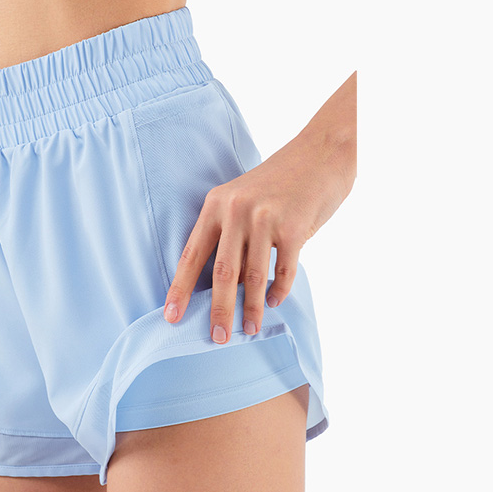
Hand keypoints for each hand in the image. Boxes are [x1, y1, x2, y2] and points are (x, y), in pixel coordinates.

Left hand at [162, 72, 356, 342]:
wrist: (321, 153)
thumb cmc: (278, 184)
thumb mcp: (241, 200)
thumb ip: (228, 235)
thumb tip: (220, 286)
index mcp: (216, 205)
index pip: (191, 255)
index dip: (180, 289)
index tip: (171, 317)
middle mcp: (236, 211)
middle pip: (221, 272)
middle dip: (218, 310)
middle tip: (216, 338)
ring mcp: (265, 219)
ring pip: (253, 277)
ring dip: (251, 308)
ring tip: (248, 329)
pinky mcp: (294, 227)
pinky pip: (283, 271)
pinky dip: (278, 291)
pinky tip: (274, 302)